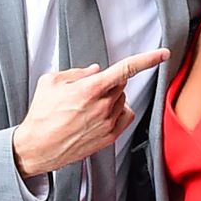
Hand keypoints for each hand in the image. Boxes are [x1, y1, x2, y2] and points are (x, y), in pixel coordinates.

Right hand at [12, 48, 169, 176]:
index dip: (148, 59)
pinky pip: (125, 116)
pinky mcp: (109, 137)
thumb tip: (95, 70)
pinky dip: (118, 111)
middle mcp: (103, 106)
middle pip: (121, 84)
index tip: (162, 53)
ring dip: (111, 98)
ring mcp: (108, 123)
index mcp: (90, 89)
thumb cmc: (41, 115)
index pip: (126, 68)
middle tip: (87, 90)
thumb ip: (77, 72)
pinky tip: (102, 114)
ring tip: (87, 107)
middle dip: (108, 82)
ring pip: (122, 100)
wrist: (38, 147)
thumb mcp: (51, 82)